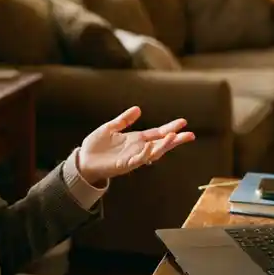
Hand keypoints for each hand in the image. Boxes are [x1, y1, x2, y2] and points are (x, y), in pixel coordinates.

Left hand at [77, 107, 194, 185]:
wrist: (83, 160)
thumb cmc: (96, 146)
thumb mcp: (110, 128)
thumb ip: (124, 120)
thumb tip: (138, 109)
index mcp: (135, 139)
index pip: (157, 133)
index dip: (169, 128)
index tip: (183, 123)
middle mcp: (137, 149)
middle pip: (160, 144)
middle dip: (175, 139)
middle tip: (190, 134)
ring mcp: (132, 157)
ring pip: (153, 152)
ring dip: (164, 146)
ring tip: (174, 137)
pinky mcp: (124, 164)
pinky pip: (138, 160)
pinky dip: (145, 154)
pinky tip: (152, 147)